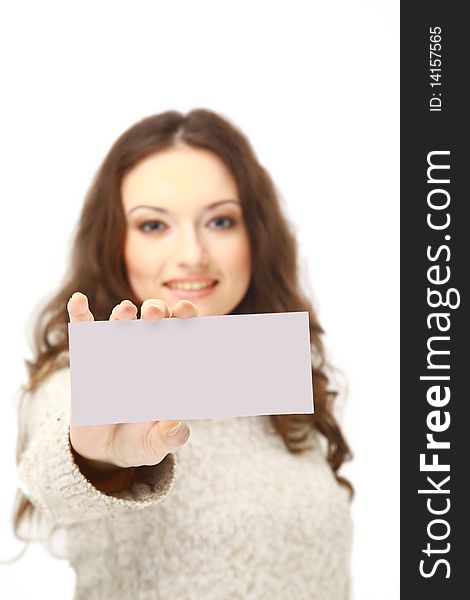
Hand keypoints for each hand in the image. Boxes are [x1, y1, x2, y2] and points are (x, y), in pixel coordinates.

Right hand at [67, 292, 195, 471]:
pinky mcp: (88, 360)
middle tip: (155, 315)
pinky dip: (79, 315)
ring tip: (126, 311)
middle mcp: (145, 353)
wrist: (104, 451)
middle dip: (157, 311)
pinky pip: (84, 332)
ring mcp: (116, 354)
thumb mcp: (155, 444)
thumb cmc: (139, 441)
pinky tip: (78, 301)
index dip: (186, 320)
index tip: (186, 313)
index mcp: (169, 367)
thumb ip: (170, 437)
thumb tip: (175, 425)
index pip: (182, 334)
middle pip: (155, 321)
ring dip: (123, 314)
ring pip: (122, 323)